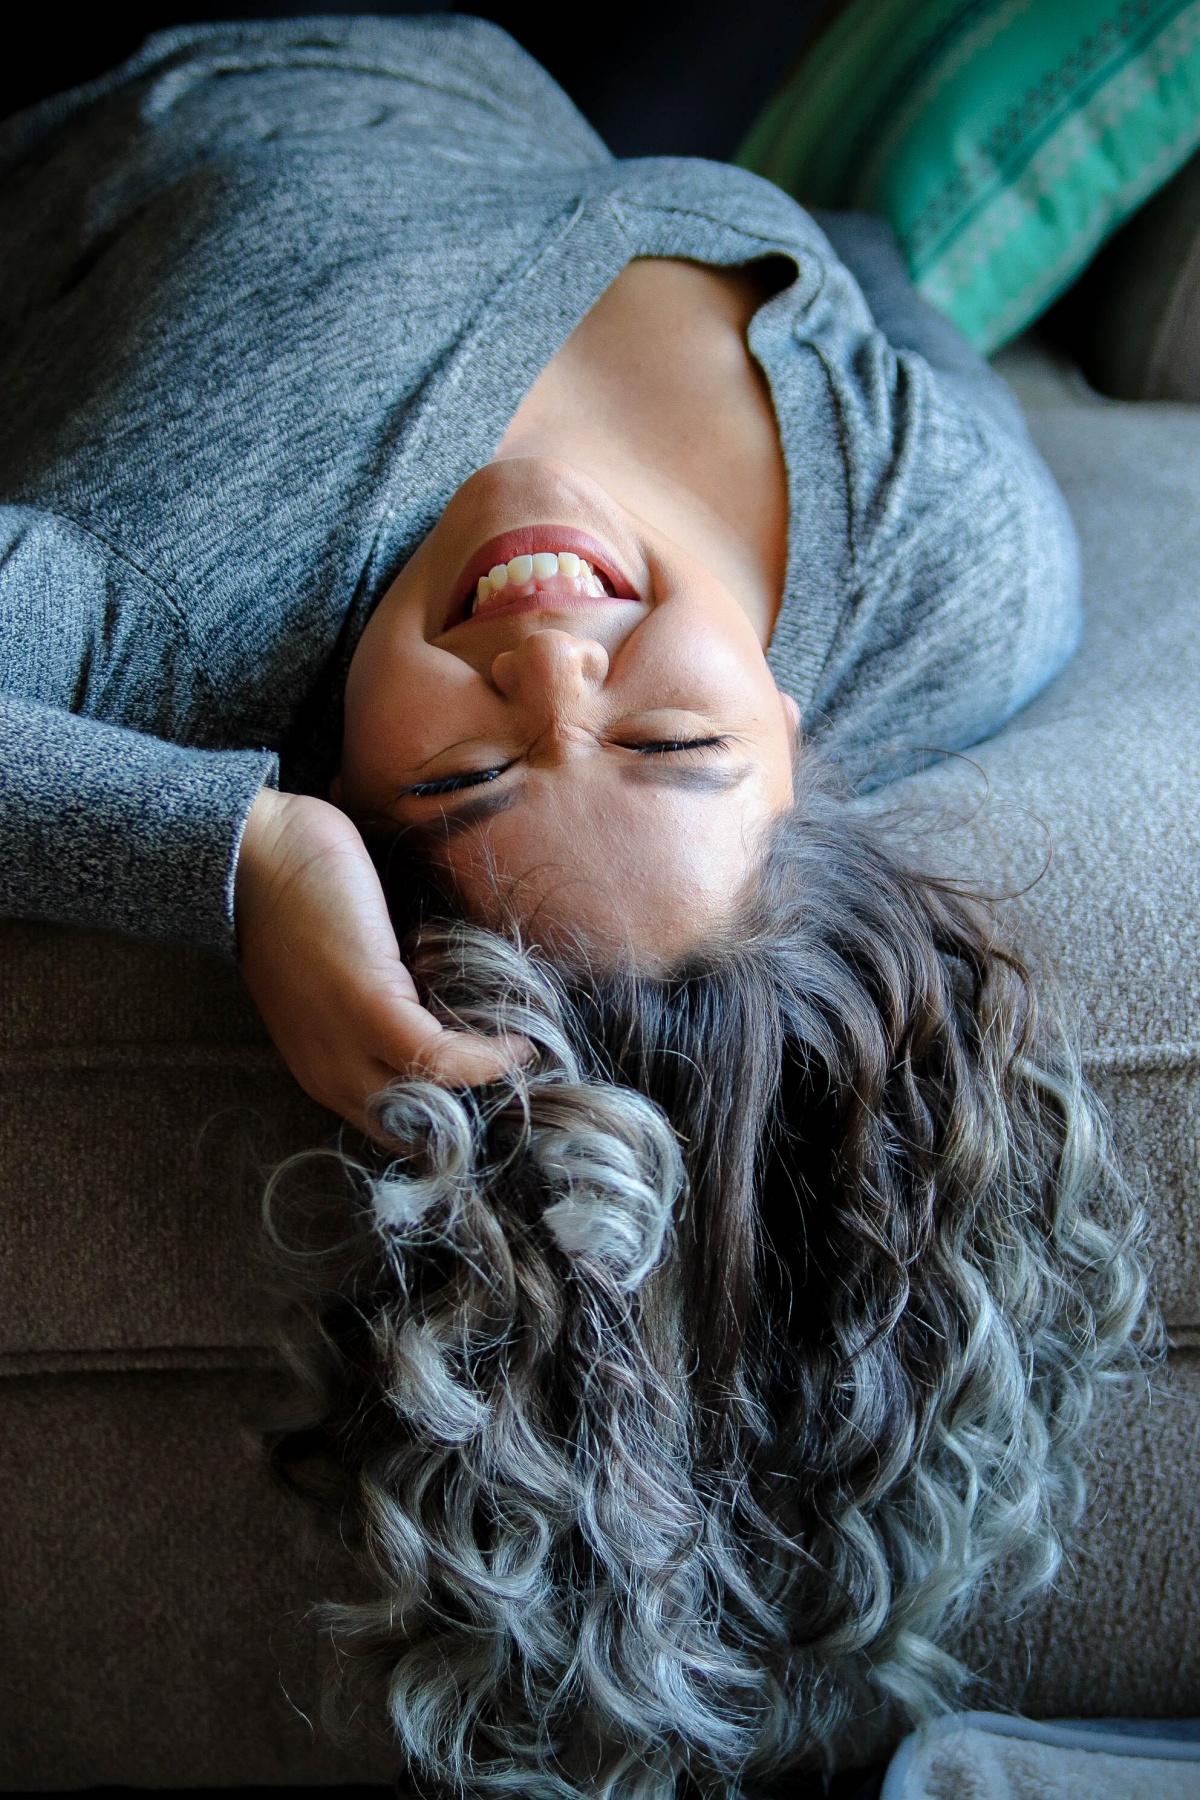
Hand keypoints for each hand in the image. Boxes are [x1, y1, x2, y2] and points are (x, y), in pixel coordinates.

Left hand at [234, 787, 524, 1135]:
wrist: (255, 854)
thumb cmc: (299, 901)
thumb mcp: (342, 978)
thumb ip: (384, 1009)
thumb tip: (447, 1013)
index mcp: (322, 1068)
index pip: (392, 1123)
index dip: (444, 1117)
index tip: (493, 1094)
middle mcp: (329, 1073)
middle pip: (412, 1128)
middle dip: (469, 1117)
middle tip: (522, 1089)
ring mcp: (346, 1046)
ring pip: (431, 1099)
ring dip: (486, 1086)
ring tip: (522, 1059)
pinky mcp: (370, 1009)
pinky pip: (443, 1058)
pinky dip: (487, 1056)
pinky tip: (514, 1041)